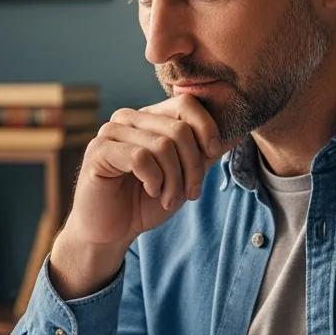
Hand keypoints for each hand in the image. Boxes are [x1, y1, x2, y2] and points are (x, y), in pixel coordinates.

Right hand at [49, 96, 229, 296]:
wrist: (112, 231)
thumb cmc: (144, 202)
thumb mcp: (184, 176)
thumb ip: (204, 153)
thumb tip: (237, 131)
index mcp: (149, 118)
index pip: (186, 103)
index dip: (207, 128)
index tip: (213, 156)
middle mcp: (128, 118)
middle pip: (179, 129)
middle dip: (193, 166)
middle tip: (191, 194)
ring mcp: (110, 132)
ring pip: (162, 145)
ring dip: (174, 180)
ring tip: (169, 199)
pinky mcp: (98, 151)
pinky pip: (140, 157)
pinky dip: (153, 180)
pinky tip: (151, 191)